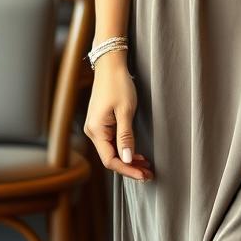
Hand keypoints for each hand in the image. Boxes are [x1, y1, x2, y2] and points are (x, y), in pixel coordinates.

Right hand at [82, 54, 154, 181]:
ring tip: (145, 165)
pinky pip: (111, 142)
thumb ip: (126, 136)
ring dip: (128, 159)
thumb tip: (127, 159)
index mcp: (96, 130)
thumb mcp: (126, 110)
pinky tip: (136, 152)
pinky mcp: (100, 123)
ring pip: (111, 151)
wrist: (110, 64)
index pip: (110, 160)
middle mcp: (92, 131)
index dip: (127, 170)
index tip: (143, 175)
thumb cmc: (118, 84)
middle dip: (129, 167)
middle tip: (148, 173)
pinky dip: (124, 148)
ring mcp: (95, 127)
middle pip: (110, 158)